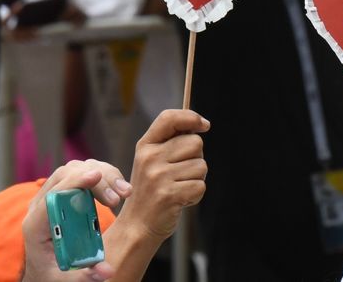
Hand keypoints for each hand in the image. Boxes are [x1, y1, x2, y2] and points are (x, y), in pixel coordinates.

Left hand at [21, 159, 133, 280]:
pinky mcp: (67, 191)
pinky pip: (84, 172)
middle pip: (66, 175)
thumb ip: (85, 276)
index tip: (95, 177)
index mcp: (36, 225)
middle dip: (96, 180)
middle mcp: (42, 205)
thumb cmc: (54, 274)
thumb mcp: (66, 280)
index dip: (72, 182)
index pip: (51, 195)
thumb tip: (107, 271)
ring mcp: (55, 195)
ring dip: (104, 175)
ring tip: (125, 193)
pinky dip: (105, 176)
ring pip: (77, 168)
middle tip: (119, 197)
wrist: (46, 269)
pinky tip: (119, 190)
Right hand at [113, 109, 210, 243]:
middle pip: (195, 143)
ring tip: (179, 187)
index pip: (169, 118)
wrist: (137, 225)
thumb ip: (171, 142)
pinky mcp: (169, 195)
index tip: (204, 125)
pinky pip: (200, 186)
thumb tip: (200, 124)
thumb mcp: (151, 161)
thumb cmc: (151, 190)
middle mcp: (150, 158)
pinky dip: (196, 194)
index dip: (191, 117)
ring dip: (197, 178)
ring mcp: (158, 177)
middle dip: (196, 157)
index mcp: (145, 146)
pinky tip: (181, 200)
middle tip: (182, 173)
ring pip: (201, 166)